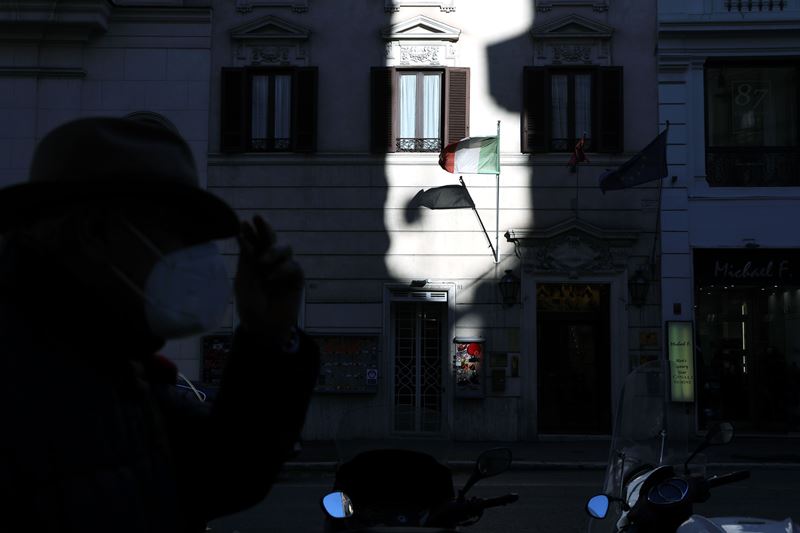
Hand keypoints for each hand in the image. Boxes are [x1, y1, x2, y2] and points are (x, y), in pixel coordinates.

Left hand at [235, 215, 303, 342]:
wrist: (263, 327)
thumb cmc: (250, 305)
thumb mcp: (244, 281)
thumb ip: (246, 260)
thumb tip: (243, 237)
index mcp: (254, 260)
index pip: (253, 241)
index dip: (249, 231)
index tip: (243, 222)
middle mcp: (270, 261)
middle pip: (270, 238)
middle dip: (264, 227)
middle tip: (257, 217)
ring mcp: (284, 269)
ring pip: (285, 248)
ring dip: (273, 251)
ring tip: (262, 262)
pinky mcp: (296, 279)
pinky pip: (293, 266)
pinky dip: (282, 269)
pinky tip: (271, 278)